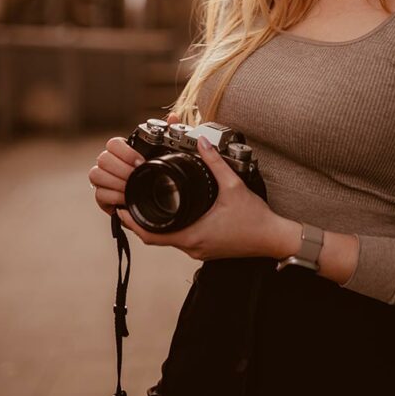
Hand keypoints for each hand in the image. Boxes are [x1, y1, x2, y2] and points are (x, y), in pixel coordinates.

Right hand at [88, 113, 180, 214]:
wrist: (149, 199)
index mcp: (121, 150)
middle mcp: (108, 162)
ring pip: (96, 174)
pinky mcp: (100, 195)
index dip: (126, 153)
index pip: (113, 143)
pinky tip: (125, 198)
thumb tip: (173, 117)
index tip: (141, 162)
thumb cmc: (152, 172)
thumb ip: (167, 133)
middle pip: (103, 158)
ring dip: (115, 182)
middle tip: (135, 176)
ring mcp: (102, 178)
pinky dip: (113, 196)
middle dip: (122, 169)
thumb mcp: (162, 154)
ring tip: (130, 187)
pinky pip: (99, 193)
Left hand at [116, 133, 288, 261]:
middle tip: (130, 203)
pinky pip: (182, 241)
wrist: (273, 238)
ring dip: (158, 225)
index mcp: (193, 234)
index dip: (132, 222)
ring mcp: (199, 251)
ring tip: (149, 206)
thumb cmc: (255, 219)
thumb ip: (215, 163)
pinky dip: (173, 229)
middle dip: (141, 221)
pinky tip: (175, 216)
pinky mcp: (207, 251)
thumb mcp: (233, 186)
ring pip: (169, 240)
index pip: (151, 234)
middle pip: (156, 238)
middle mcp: (193, 246)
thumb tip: (203, 144)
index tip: (121, 209)